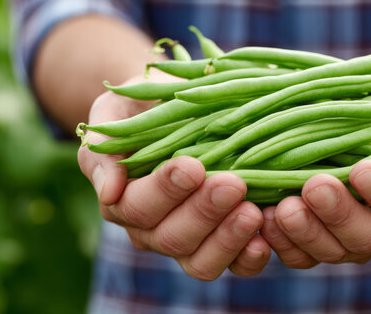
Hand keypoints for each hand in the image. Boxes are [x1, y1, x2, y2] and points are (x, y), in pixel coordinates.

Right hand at [77, 74, 271, 279]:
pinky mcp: (225, 245)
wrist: (182, 106)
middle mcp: (152, 229)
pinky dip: (249, 258)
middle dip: (203, 212)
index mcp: (124, 199)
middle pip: (171, 237)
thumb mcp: (118, 108)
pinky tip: (264, 239)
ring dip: (227, 240)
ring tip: (253, 213)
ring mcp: (190, 242)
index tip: (192, 166)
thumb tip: (110, 190)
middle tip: (233, 184)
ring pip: (201, 262)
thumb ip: (106, 143)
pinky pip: (234, 266)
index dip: (164, 190)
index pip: (137, 206)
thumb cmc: (147, 104)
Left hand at [260, 87, 370, 267]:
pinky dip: (282, 241)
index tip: (363, 169)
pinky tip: (262, 218)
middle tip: (314, 186)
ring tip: (281, 208)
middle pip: (367, 237)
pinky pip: (302, 253)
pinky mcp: (321, 239)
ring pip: (331, 250)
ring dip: (304, 232)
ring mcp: (353, 238)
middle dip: (338, 214)